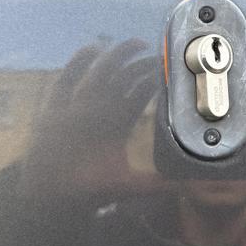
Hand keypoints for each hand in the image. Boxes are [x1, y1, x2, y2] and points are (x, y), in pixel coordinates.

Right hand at [18, 39, 169, 202]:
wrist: (55, 200)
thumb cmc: (91, 192)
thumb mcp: (128, 186)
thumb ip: (158, 185)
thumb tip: (191, 189)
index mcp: (118, 125)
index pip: (138, 95)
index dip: (151, 79)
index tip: (165, 66)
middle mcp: (100, 113)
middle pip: (121, 80)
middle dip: (136, 64)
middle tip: (151, 50)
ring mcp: (77, 110)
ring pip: (98, 76)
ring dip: (112, 58)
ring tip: (128, 44)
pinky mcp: (55, 112)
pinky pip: (66, 82)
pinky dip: (76, 66)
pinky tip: (91, 51)